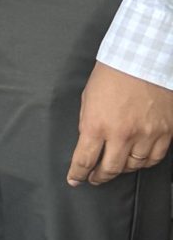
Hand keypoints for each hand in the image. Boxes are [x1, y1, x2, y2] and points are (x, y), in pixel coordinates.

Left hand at [68, 60, 172, 185]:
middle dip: (98, 177)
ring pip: (133, 166)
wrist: (142, 60)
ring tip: (115, 167)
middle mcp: (121, 134)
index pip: (84, 160)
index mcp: (96, 124)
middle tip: (94, 178)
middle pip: (109, 169)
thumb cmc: (111, 75)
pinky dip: (144, 162)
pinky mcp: (165, 132)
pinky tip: (137, 160)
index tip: (75, 180)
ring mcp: (145, 134)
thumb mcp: (88, 99)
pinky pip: (154, 158)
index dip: (77, 173)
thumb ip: (88, 123)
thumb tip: (88, 143)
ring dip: (121, 169)